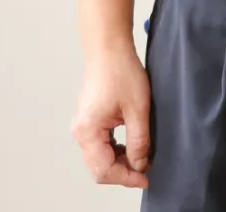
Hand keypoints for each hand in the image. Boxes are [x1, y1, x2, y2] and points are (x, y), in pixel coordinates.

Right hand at [70, 43, 151, 188]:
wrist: (109, 47)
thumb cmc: (121, 70)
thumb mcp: (138, 108)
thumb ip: (139, 141)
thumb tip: (140, 165)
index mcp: (88, 131)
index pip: (105, 170)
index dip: (127, 178)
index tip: (146, 177)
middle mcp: (80, 132)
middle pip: (99, 168)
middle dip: (122, 172)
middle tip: (145, 168)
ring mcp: (82, 125)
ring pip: (99, 157)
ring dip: (119, 161)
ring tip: (141, 155)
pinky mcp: (87, 118)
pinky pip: (98, 145)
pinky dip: (114, 149)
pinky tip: (130, 144)